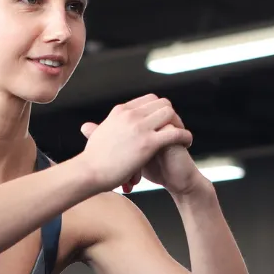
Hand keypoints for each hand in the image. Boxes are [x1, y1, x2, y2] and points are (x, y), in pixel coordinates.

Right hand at [77, 95, 193, 194]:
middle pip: (162, 103)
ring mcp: (140, 127)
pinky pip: (174, 133)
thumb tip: (87, 127)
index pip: (148, 100)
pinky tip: (187, 143)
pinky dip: (184, 136)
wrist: (89, 172)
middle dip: (171, 116)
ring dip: (179, 123)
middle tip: (175, 129)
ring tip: (182, 137)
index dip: (158, 111)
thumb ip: (95, 129)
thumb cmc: (91, 160)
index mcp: (120, 111)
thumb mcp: (94, 137)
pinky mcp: (148, 143)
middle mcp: (131, 114)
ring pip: (170, 113)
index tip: (163, 123)